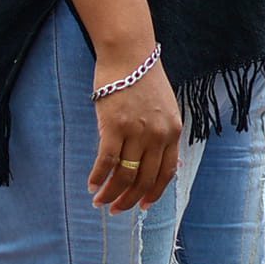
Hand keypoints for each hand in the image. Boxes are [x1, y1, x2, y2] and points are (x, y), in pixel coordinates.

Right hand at [88, 56, 181, 212]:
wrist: (129, 53)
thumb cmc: (144, 78)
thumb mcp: (165, 107)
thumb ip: (163, 134)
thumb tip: (161, 161)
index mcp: (173, 131)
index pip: (166, 173)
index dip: (154, 193)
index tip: (143, 206)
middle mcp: (158, 135)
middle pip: (144, 180)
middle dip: (129, 200)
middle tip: (116, 210)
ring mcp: (137, 132)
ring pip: (124, 176)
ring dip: (110, 194)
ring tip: (100, 201)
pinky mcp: (114, 126)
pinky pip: (106, 162)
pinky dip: (97, 177)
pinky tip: (91, 185)